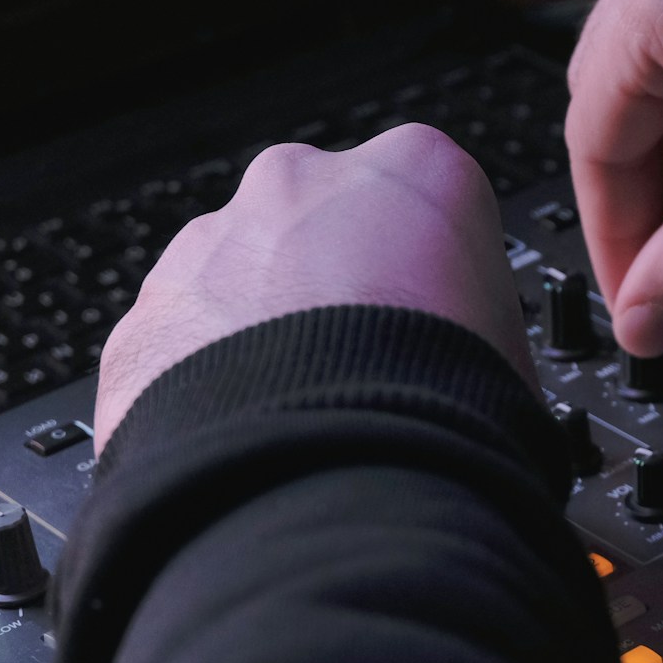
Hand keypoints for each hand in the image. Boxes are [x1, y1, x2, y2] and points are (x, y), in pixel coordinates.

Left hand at [93, 123, 530, 449]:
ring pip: (238, 284)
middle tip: (365, 375)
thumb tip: (472, 373)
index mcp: (416, 170)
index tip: (438, 328)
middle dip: (334, 291)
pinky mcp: (145, 319)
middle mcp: (301, 185)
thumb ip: (475, 326)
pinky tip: (252, 446)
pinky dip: (205, 393)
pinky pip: (179, 351)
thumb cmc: (445, 417)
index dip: (437, 276)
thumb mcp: (516, 354)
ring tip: (304, 423)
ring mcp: (210, 247)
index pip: (432, 202)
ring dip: (263, 342)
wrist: (336, 492)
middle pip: (321, 226)